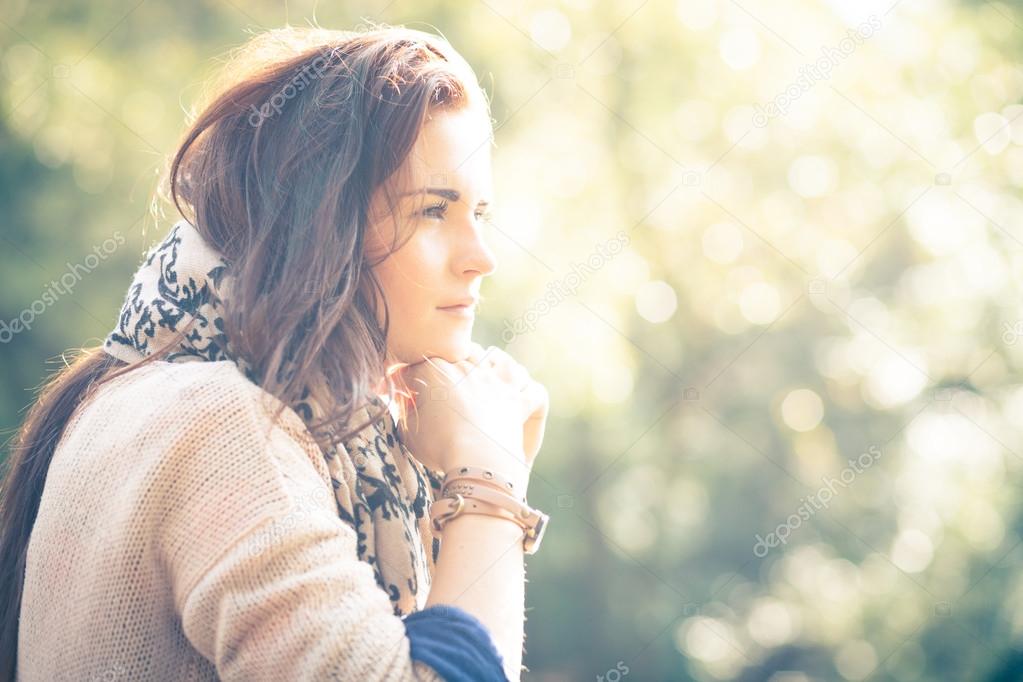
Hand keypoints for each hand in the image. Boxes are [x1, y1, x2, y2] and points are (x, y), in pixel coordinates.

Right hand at [398, 343, 547, 489]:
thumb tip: (408, 401)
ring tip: (486, 376)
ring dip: (492, 364)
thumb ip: (407, 411)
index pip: (418, 365)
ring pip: (498, 359)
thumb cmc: (438, 448)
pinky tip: (520, 395)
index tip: (407, 393)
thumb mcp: (410, 432)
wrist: (475, 463)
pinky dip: (528, 391)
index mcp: (435, 371)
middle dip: (451, 362)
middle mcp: (469, 368)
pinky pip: (532, 390)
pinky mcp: (517, 401)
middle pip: (460, 351)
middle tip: (446, 382)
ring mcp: (497, 382)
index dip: (410, 380)